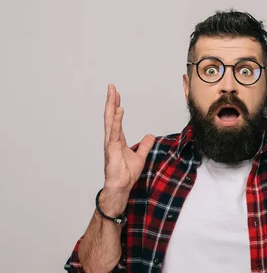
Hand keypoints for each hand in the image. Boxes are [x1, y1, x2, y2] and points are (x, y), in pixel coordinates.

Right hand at [102, 85, 154, 211]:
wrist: (121, 186)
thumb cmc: (126, 174)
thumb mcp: (140, 156)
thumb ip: (144, 145)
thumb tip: (150, 136)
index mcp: (117, 139)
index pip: (116, 119)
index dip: (116, 106)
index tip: (116, 94)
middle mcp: (112, 138)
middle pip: (111, 116)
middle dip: (111, 101)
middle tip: (111, 87)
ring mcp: (110, 142)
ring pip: (110, 120)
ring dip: (111, 106)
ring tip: (112, 93)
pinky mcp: (112, 148)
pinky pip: (114, 131)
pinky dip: (116, 120)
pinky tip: (118, 110)